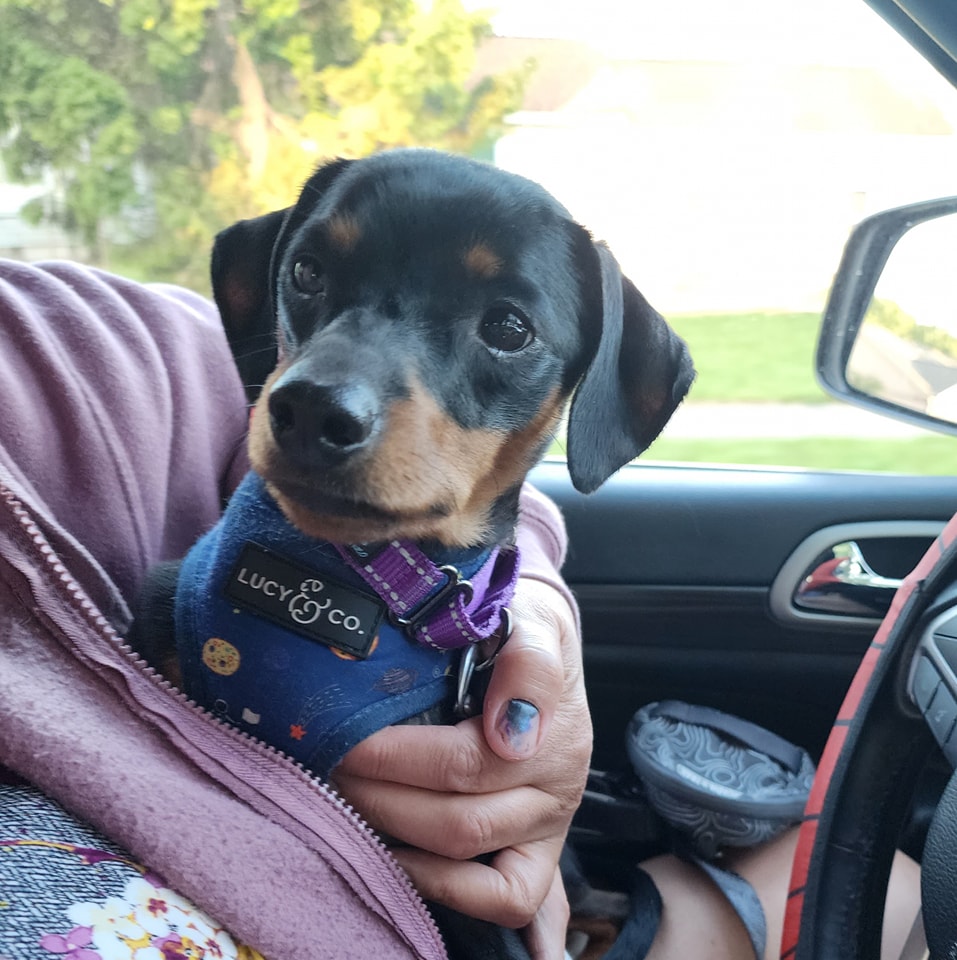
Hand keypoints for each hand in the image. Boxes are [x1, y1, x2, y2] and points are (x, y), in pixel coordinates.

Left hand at [333, 576, 590, 959]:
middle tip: (327, 767)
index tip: (341, 739)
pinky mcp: (536, 853)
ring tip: (344, 800)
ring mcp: (548, 827)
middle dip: (379, 798)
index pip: (464, 763)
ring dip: (394, 835)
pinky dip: (445, 887)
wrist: (539, 640)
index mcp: (555, 731)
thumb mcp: (532, 621)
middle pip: (458, 821)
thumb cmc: (522, 627)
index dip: (392, 759)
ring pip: (467, 858)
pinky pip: (504, 898)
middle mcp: (557, 788)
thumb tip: (509, 731)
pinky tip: (395, 859)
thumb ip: (529, 663)